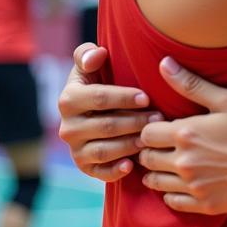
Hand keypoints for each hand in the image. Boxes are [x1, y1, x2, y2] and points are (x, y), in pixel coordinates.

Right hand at [57, 44, 161, 181]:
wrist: (98, 110)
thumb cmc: (101, 81)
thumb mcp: (91, 65)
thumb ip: (87, 54)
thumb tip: (97, 54)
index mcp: (68, 99)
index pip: (99, 98)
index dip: (124, 97)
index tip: (146, 97)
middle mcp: (67, 126)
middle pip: (106, 125)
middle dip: (136, 121)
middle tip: (159, 117)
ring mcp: (75, 148)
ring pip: (105, 149)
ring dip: (131, 144)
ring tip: (152, 137)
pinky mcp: (84, 166)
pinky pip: (99, 172)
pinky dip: (115, 171)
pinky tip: (132, 164)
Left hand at [138, 59, 226, 213]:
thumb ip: (192, 84)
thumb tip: (164, 63)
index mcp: (186, 134)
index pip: (146, 134)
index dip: (152, 129)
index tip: (164, 128)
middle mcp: (183, 162)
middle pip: (146, 159)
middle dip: (152, 151)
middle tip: (167, 146)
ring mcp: (193, 186)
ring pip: (154, 183)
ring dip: (158, 173)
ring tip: (173, 165)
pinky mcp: (204, 204)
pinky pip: (172, 203)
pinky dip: (172, 193)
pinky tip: (185, 183)